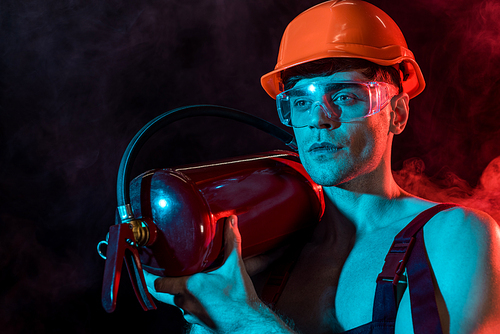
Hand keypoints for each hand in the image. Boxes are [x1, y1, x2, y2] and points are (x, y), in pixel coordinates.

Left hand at [144, 215, 260, 330]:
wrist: (249, 323)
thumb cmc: (240, 299)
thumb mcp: (235, 266)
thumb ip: (231, 242)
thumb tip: (231, 222)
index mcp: (189, 286)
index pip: (158, 283)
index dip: (149, 275)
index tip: (144, 267)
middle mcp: (185, 302)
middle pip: (161, 293)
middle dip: (156, 282)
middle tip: (151, 272)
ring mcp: (190, 314)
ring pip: (175, 300)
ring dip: (175, 291)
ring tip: (179, 279)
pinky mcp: (198, 321)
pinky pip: (186, 309)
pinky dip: (188, 300)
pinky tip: (197, 294)